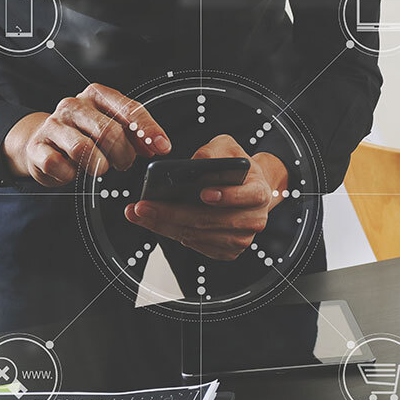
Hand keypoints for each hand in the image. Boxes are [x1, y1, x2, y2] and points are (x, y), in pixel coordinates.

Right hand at [3, 83, 170, 185]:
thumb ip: (137, 134)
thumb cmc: (84, 134)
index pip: (129, 108)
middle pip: (109, 131)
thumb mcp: (113, 127)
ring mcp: (53, 125)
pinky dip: (71, 174)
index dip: (148, 130)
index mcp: (97, 95)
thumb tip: (159, 145)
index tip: (162, 148)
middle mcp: (74, 106)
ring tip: (101, 168)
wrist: (42, 143)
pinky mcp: (37, 147)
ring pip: (83, 148)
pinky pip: (58, 165)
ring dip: (99, 165)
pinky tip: (74, 171)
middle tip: (125, 164)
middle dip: (124, 154)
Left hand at [124, 135, 288, 260]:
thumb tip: (191, 166)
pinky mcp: (227, 252)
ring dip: (165, 226)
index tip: (203, 193)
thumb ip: (212, 152)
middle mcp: (254, 220)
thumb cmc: (236, 168)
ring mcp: (241, 239)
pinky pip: (195, 245)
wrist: (249, 190)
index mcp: (259, 192)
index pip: (247, 196)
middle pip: (211, 220)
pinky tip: (153, 222)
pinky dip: (172, 233)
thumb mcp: (227, 148)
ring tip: (139, 213)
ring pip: (198, 235)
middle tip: (144, 205)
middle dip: (173, 213)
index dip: (226, 196)